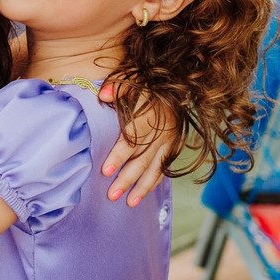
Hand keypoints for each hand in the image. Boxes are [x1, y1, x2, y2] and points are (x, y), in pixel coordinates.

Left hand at [99, 83, 171, 206]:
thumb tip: (104, 95)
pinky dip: (154, 181)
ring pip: (156, 167)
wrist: (175, 81)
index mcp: (153, 113)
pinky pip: (165, 167)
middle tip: (112, 195)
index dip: (119, 156)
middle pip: (144, 158)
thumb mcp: (133, 76)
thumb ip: (118, 86)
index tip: (105, 171)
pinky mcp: (175, 145)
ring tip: (128, 203)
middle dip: (127, 178)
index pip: (133, 138)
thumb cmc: (147, 80)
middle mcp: (165, 129)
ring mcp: (172, 139)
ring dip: (142, 187)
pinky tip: (143, 193)